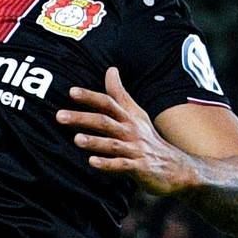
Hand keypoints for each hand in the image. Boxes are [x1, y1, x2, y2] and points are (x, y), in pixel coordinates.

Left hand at [56, 66, 199, 195]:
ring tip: (76, 139)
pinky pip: (122, 165)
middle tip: (59, 116)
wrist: (178, 167)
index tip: (71, 91)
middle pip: (105, 121)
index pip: (108, 102)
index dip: (90, 96)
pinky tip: (92, 162)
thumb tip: (111, 69)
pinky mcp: (140, 168)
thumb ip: (120, 94)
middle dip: (82, 118)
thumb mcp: (136, 114)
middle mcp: (131, 131)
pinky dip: (107, 164)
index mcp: (129, 117)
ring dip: (95, 141)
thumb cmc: (149, 138)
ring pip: (112, 144)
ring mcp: (135, 149)